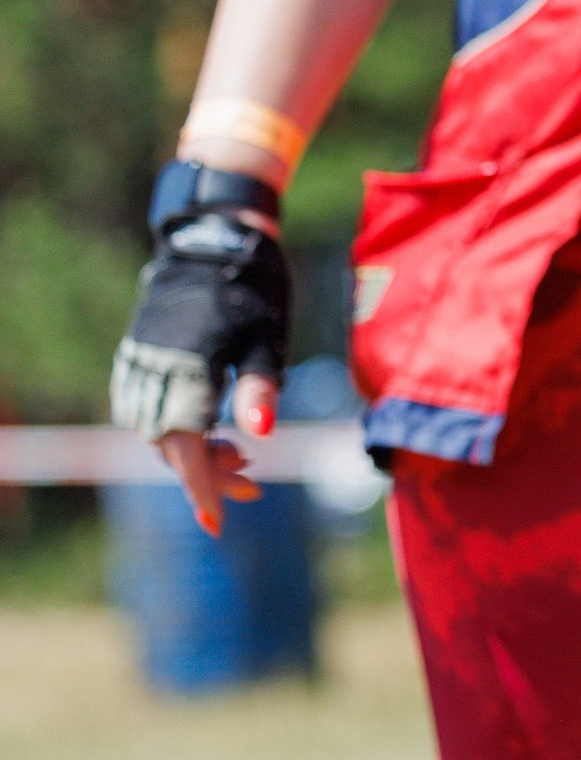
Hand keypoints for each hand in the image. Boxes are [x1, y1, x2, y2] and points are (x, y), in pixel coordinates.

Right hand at [109, 183, 293, 536]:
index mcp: (186, 368)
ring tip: (241, 453)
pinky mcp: (137, 354)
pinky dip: (175, 429)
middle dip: (211, 473)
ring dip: (193, 453)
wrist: (213, 236)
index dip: (201, 487)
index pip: (186, 446)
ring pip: (155, 431)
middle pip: (171, 445)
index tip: (216, 523)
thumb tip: (264, 437)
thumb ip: (259, 389)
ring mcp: (139, 361)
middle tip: (257, 484)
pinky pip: (144, 408)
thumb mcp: (265, 339)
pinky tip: (210, 429)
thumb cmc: (251, 287)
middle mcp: (153, 369)